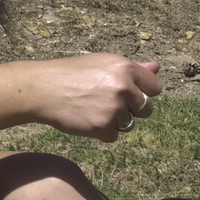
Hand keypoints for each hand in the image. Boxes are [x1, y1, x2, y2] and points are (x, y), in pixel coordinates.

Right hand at [28, 55, 161, 142]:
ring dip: (114, 121)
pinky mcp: (103, 127)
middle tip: (107, 102)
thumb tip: (157, 67)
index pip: (155, 87)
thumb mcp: (102, 63)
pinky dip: (100, 132)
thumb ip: (133, 69)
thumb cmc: (71, 73)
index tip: (128, 93)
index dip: (142, 92)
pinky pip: (113, 136)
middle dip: (131, 109)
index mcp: (125, 67)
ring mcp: (114, 109)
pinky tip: (85, 118)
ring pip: (129, 124)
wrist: (42, 89)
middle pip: (146, 108)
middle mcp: (124, 87)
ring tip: (92, 108)